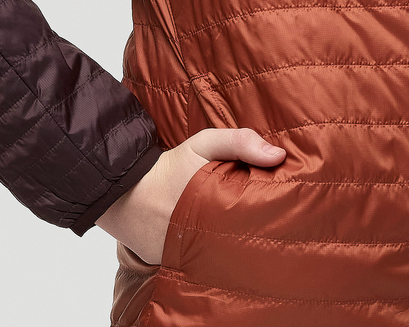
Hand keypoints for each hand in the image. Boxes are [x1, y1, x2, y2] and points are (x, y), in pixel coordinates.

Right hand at [96, 127, 285, 264]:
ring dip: (234, 246)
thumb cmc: (170, 166)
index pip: (256, 219)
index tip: (284, 207)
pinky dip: (211, 255)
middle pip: (242, 240)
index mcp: (217, 208)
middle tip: (272, 224)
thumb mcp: (204, 144)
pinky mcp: (176, 265)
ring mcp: (189, 256)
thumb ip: (240, 142)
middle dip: (255, 232)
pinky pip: (201, 263)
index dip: (271, 214)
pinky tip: (221, 245)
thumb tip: (279, 155)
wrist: (125, 192)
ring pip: (223, 254)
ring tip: (249, 236)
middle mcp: (204, 238)